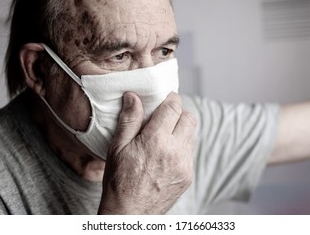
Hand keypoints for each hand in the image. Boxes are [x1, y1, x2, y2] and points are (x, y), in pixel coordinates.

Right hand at [98, 92, 196, 213]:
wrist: (130, 213)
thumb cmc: (119, 180)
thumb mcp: (118, 147)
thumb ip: (129, 119)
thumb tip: (133, 96)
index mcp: (156, 140)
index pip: (174, 107)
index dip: (171, 99)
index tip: (165, 98)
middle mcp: (175, 150)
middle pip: (189, 118)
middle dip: (178, 113)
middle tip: (164, 117)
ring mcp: (184, 164)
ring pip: (192, 135)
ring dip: (181, 129)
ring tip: (164, 136)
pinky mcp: (188, 176)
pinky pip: (190, 152)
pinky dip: (182, 146)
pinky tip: (166, 153)